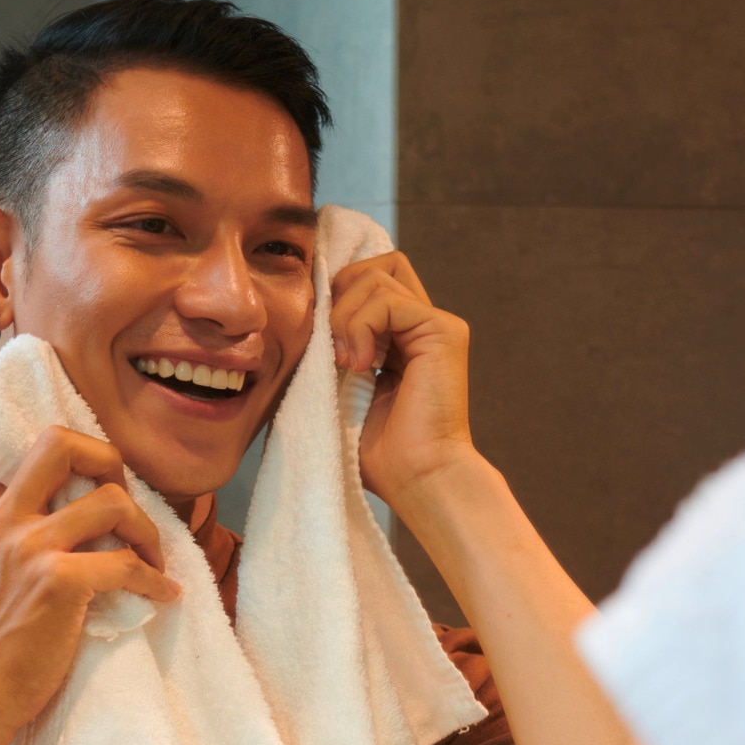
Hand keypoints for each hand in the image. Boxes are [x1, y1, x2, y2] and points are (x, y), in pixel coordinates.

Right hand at [0, 427, 179, 744]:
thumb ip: (8, 538)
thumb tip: (60, 518)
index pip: (16, 450)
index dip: (63, 453)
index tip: (92, 476)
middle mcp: (2, 520)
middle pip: (61, 443)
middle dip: (107, 459)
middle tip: (126, 499)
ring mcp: (30, 548)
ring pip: (112, 501)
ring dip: (146, 530)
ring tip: (152, 559)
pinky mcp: (59, 582)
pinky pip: (127, 563)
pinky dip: (156, 580)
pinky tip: (163, 595)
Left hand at [330, 250, 479, 503]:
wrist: (416, 478)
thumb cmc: (379, 451)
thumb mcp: (338, 388)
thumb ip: (330, 347)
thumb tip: (300, 311)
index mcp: (399, 336)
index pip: (365, 279)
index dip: (335, 295)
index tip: (319, 340)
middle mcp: (421, 324)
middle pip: (372, 266)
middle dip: (338, 298)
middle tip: (332, 349)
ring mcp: (436, 324)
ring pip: (374, 276)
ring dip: (345, 317)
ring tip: (346, 364)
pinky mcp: (444, 330)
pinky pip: (387, 298)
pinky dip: (360, 326)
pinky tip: (360, 366)